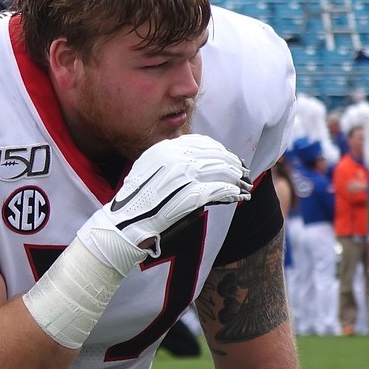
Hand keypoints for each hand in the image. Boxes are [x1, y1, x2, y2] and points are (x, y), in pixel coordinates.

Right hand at [77, 135, 249, 274]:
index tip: (230, 159)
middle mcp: (173, 158)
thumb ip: (169, 163)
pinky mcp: (189, 195)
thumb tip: (198, 162)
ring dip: (236, 179)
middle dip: (232, 164)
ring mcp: (182, 176)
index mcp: (163, 149)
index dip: (219, 151)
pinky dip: (231, 193)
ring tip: (245, 187)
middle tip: (243, 174)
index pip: (201, 143)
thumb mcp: (147, 173)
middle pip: (214, 155)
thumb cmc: (135, 204)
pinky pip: (217, 190)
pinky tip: (238, 197)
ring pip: (220, 171)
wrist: (124, 226)